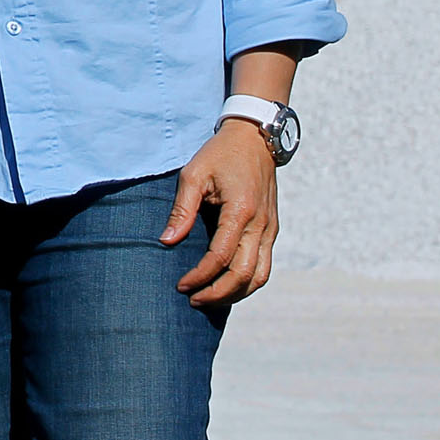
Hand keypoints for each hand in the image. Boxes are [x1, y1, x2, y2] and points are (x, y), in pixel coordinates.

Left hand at [163, 120, 278, 306]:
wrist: (255, 139)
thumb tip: (167, 241)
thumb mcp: (193, 175)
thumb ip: (181, 210)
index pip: (220, 257)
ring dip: (236, 293)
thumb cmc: (220, 154)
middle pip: (244, 275)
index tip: (181, 285)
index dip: (200, 276)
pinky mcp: (272, 229)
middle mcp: (261, 225)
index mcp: (241, 212)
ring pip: (260, 276)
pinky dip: (247, 281)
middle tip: (193, 300)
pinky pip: (264, 265)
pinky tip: (226, 285)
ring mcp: (270, 229)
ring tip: (209, 299)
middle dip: (218, 293)